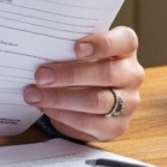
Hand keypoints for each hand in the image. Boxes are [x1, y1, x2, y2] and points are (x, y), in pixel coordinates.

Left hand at [22, 26, 142, 141]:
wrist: (87, 100)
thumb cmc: (81, 66)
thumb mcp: (78, 53)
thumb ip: (67, 49)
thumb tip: (39, 51)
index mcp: (125, 49)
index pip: (125, 41)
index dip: (102, 43)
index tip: (76, 47)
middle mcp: (132, 74)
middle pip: (106, 73)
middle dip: (70, 74)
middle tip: (40, 75)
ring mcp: (128, 102)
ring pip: (96, 101)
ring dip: (60, 98)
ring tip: (34, 94)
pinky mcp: (116, 126)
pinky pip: (88, 122)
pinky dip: (63, 115)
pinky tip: (45, 107)